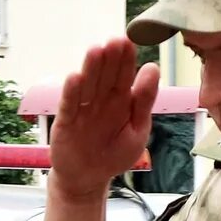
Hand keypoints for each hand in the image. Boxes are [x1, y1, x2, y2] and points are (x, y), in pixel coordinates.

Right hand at [48, 38, 158, 200]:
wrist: (87, 179)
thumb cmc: (114, 153)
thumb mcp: (137, 130)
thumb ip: (144, 101)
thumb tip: (153, 69)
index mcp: (121, 99)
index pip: (124, 75)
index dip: (127, 59)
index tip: (131, 43)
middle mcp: (101, 99)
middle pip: (105, 76)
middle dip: (110, 59)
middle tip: (116, 41)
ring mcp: (83, 109)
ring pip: (88, 85)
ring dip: (91, 69)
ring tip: (96, 51)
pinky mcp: (66, 121)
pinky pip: (69, 105)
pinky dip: (71, 93)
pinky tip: (75, 77)